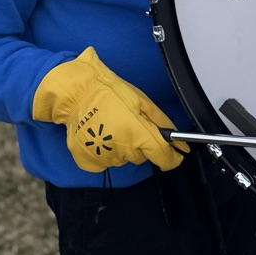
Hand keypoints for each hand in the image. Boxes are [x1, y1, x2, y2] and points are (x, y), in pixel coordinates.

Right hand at [32, 47, 188, 172]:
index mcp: (138, 133)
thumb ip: (161, 123)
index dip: (172, 157)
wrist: (76, 93)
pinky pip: (106, 161)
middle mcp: (122, 149)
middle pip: (142, 156)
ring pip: (124, 158)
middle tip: (130, 123)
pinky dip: (106, 151)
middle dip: (142, 143)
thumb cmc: (109, 93)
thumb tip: (178, 140)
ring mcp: (104, 157)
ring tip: (111, 125)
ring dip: (123, 146)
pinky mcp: (89, 161)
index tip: (175, 155)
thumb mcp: (142, 100)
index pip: (163, 157)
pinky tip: (100, 134)